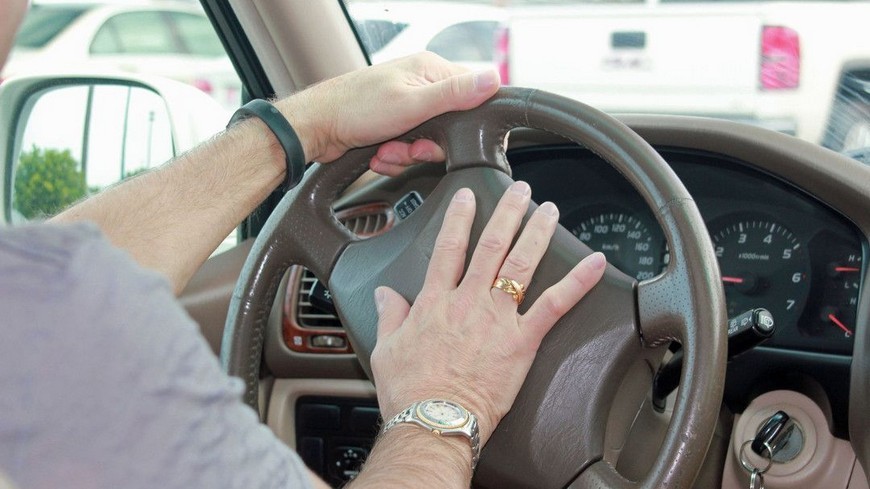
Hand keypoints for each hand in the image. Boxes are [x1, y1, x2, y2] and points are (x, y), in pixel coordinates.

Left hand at [276, 52, 498, 168]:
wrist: (315, 128)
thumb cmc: (355, 109)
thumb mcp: (412, 104)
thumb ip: (455, 95)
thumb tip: (493, 79)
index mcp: (430, 70)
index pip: (471, 95)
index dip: (463, 124)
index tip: (443, 138)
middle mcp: (420, 85)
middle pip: (449, 127)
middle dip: (425, 145)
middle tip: (408, 146)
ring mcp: (406, 106)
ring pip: (427, 143)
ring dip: (406, 155)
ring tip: (386, 150)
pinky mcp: (393, 126)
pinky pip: (409, 150)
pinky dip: (394, 158)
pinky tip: (379, 155)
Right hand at [370, 182, 606, 444]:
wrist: (434, 421)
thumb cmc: (410, 390)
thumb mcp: (385, 348)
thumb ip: (388, 315)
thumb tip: (383, 294)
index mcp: (435, 302)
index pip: (448, 248)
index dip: (459, 219)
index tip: (468, 198)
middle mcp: (468, 302)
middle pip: (491, 246)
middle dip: (507, 213)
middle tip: (519, 191)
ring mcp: (497, 318)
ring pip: (521, 264)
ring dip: (537, 233)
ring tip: (548, 210)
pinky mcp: (522, 340)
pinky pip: (554, 305)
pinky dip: (577, 282)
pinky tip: (594, 262)